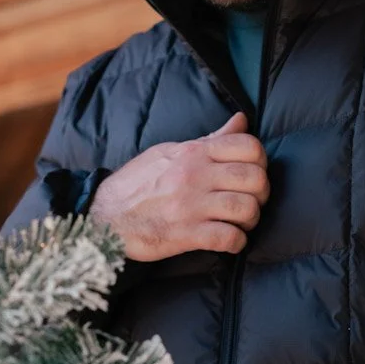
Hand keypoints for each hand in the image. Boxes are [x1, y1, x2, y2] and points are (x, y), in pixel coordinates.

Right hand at [90, 113, 268, 261]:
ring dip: (251, 220)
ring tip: (241, 223)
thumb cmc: (137, 184)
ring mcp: (191, 205)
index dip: (260, 162)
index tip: (252, 174)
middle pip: (255, 178)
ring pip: (247, 209)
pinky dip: (237, 243)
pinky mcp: (186, 234)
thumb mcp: (170, 152)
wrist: (102, 217)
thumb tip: (241, 121)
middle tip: (252, 202)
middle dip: (262, 193)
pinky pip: (229, 238)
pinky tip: (230, 241)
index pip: (248, 146)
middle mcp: (195, 175)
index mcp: (193, 152)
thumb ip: (209, 140)